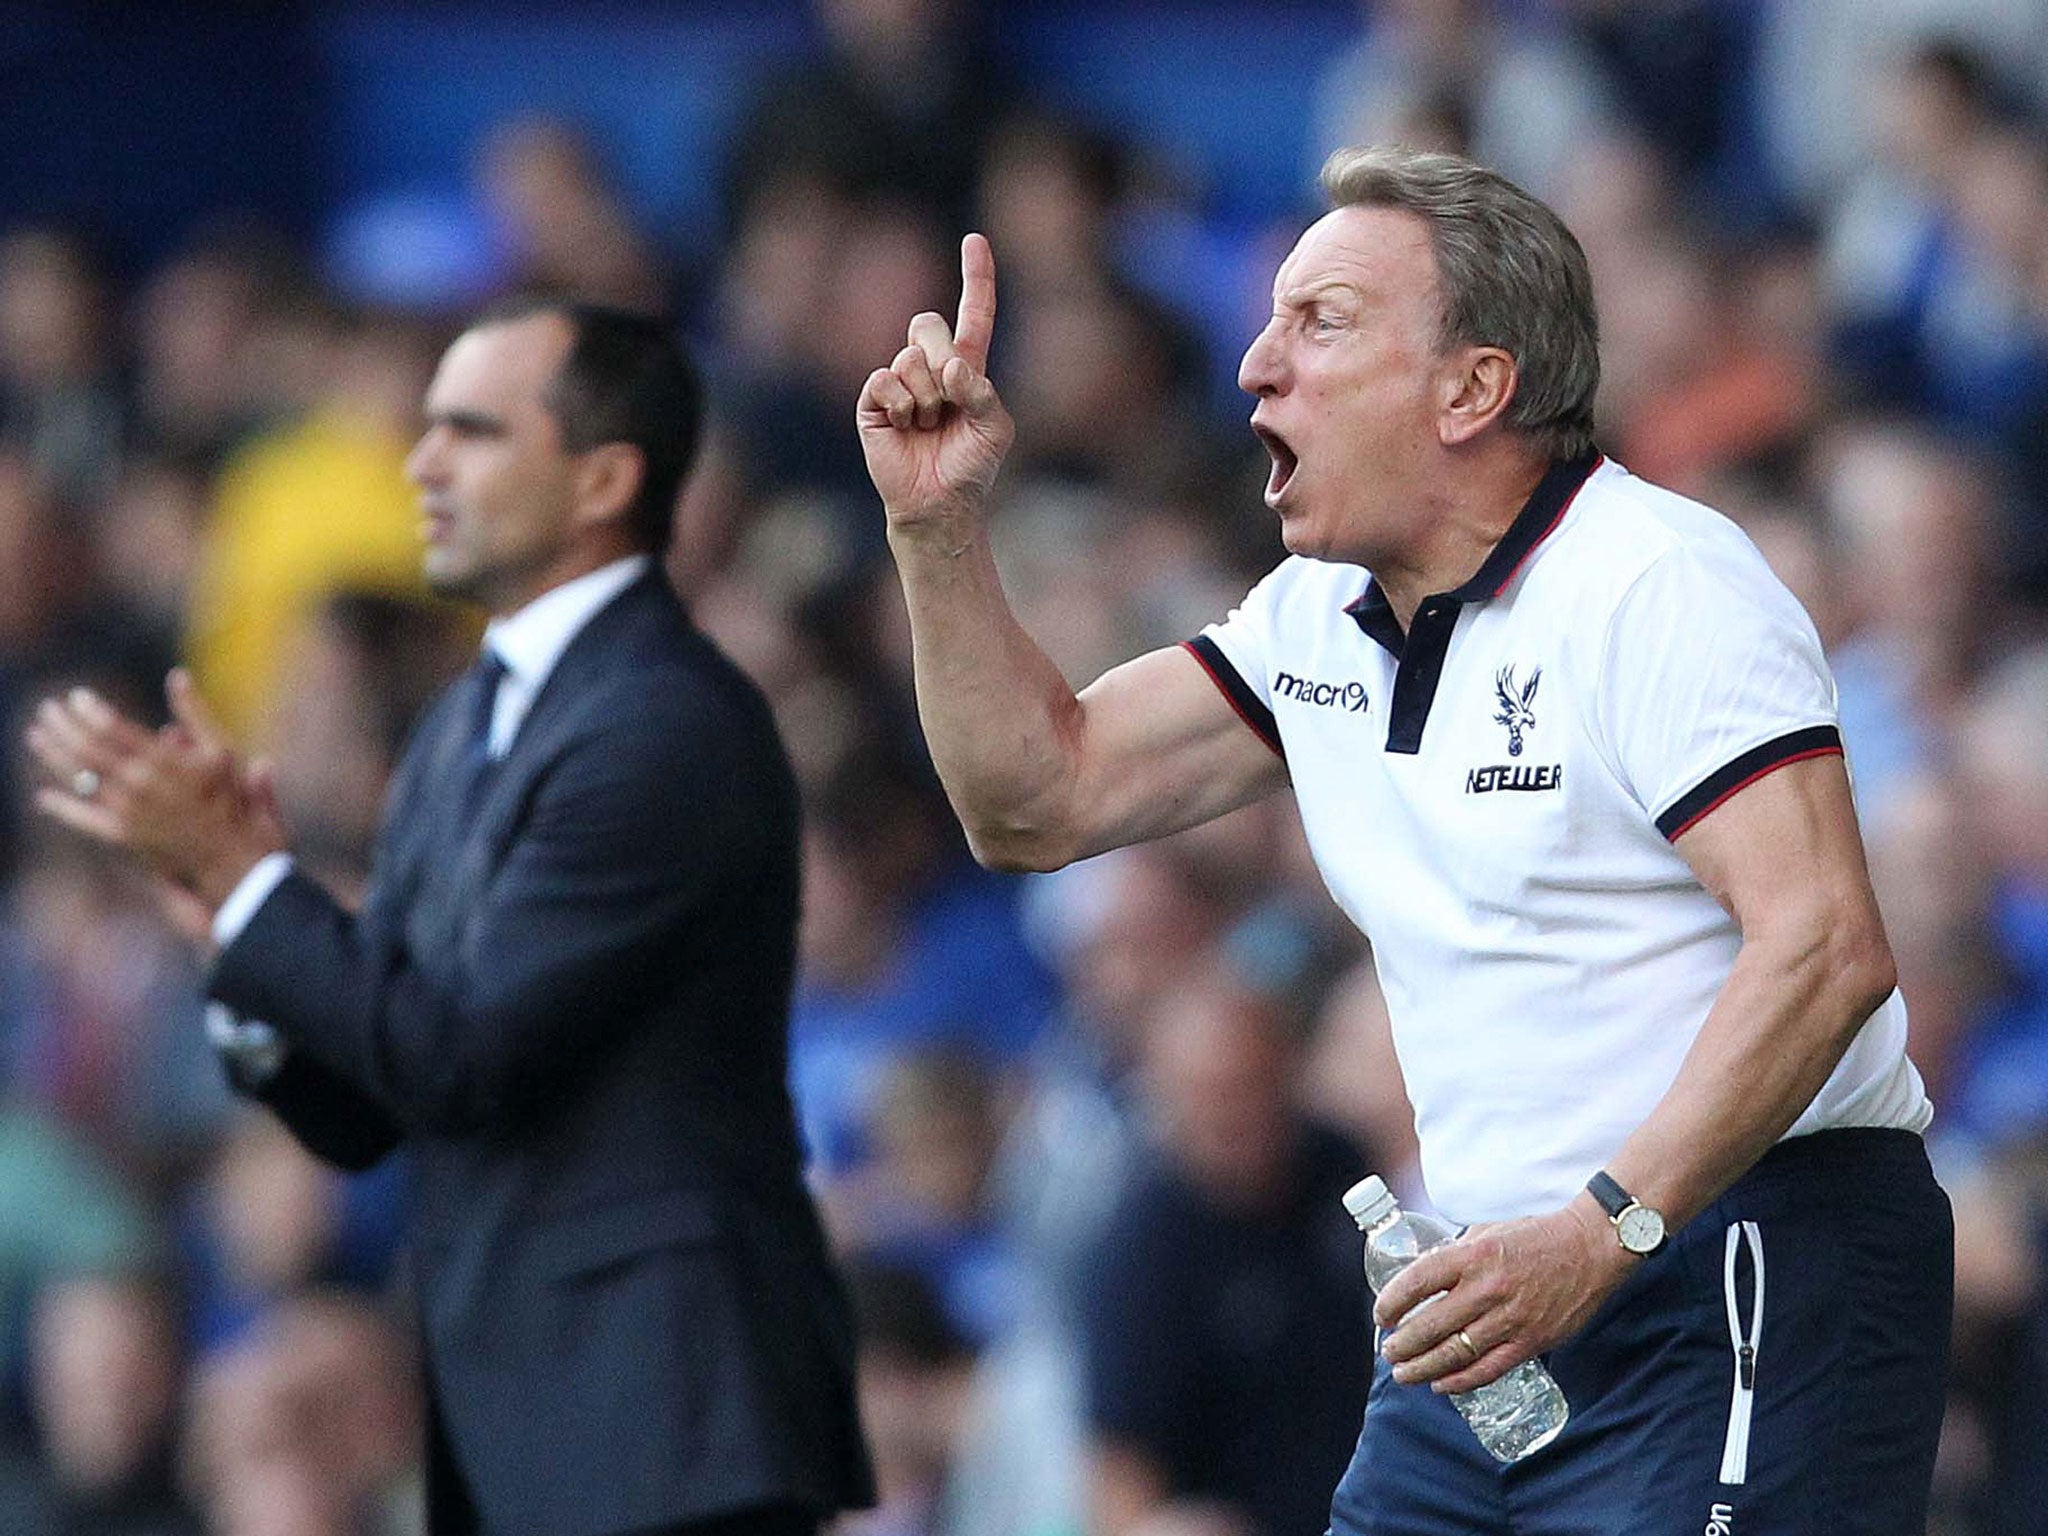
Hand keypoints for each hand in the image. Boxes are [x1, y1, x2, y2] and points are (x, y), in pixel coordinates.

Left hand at [26, 670, 287, 913]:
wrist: (231, 856)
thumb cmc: (229, 798)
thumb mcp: (221, 749)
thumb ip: (195, 713)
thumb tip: (177, 675)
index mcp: (162, 761)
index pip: (112, 729)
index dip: (90, 710)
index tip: (76, 696)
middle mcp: (139, 785)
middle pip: (87, 749)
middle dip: (64, 726)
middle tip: (48, 709)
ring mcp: (127, 811)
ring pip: (80, 778)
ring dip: (53, 754)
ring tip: (36, 735)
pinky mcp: (122, 836)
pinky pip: (84, 819)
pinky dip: (62, 807)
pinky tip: (44, 796)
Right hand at [857, 232, 1015, 530]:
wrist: (939, 502)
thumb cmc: (971, 466)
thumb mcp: (996, 428)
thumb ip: (983, 392)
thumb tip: (951, 369)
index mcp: (966, 367)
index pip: (974, 313)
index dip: (976, 276)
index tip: (975, 240)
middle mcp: (930, 366)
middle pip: (929, 324)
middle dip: (943, 360)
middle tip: (947, 404)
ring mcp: (899, 381)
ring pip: (910, 356)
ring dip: (926, 397)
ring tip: (927, 426)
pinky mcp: (873, 400)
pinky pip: (885, 379)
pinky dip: (901, 406)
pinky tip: (904, 428)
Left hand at [1373, 1196, 1633, 1392]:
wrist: (1590, 1249)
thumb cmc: (1534, 1237)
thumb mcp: (1487, 1232)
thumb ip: (1456, 1255)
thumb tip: (1424, 1278)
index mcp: (1473, 1255)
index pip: (1418, 1281)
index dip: (1393, 1302)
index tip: (1381, 1315)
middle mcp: (1488, 1288)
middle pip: (1431, 1325)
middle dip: (1402, 1344)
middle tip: (1388, 1351)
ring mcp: (1511, 1318)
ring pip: (1455, 1353)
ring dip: (1423, 1367)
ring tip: (1404, 1374)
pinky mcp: (1531, 1341)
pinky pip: (1488, 1369)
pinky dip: (1460, 1381)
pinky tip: (1441, 1385)